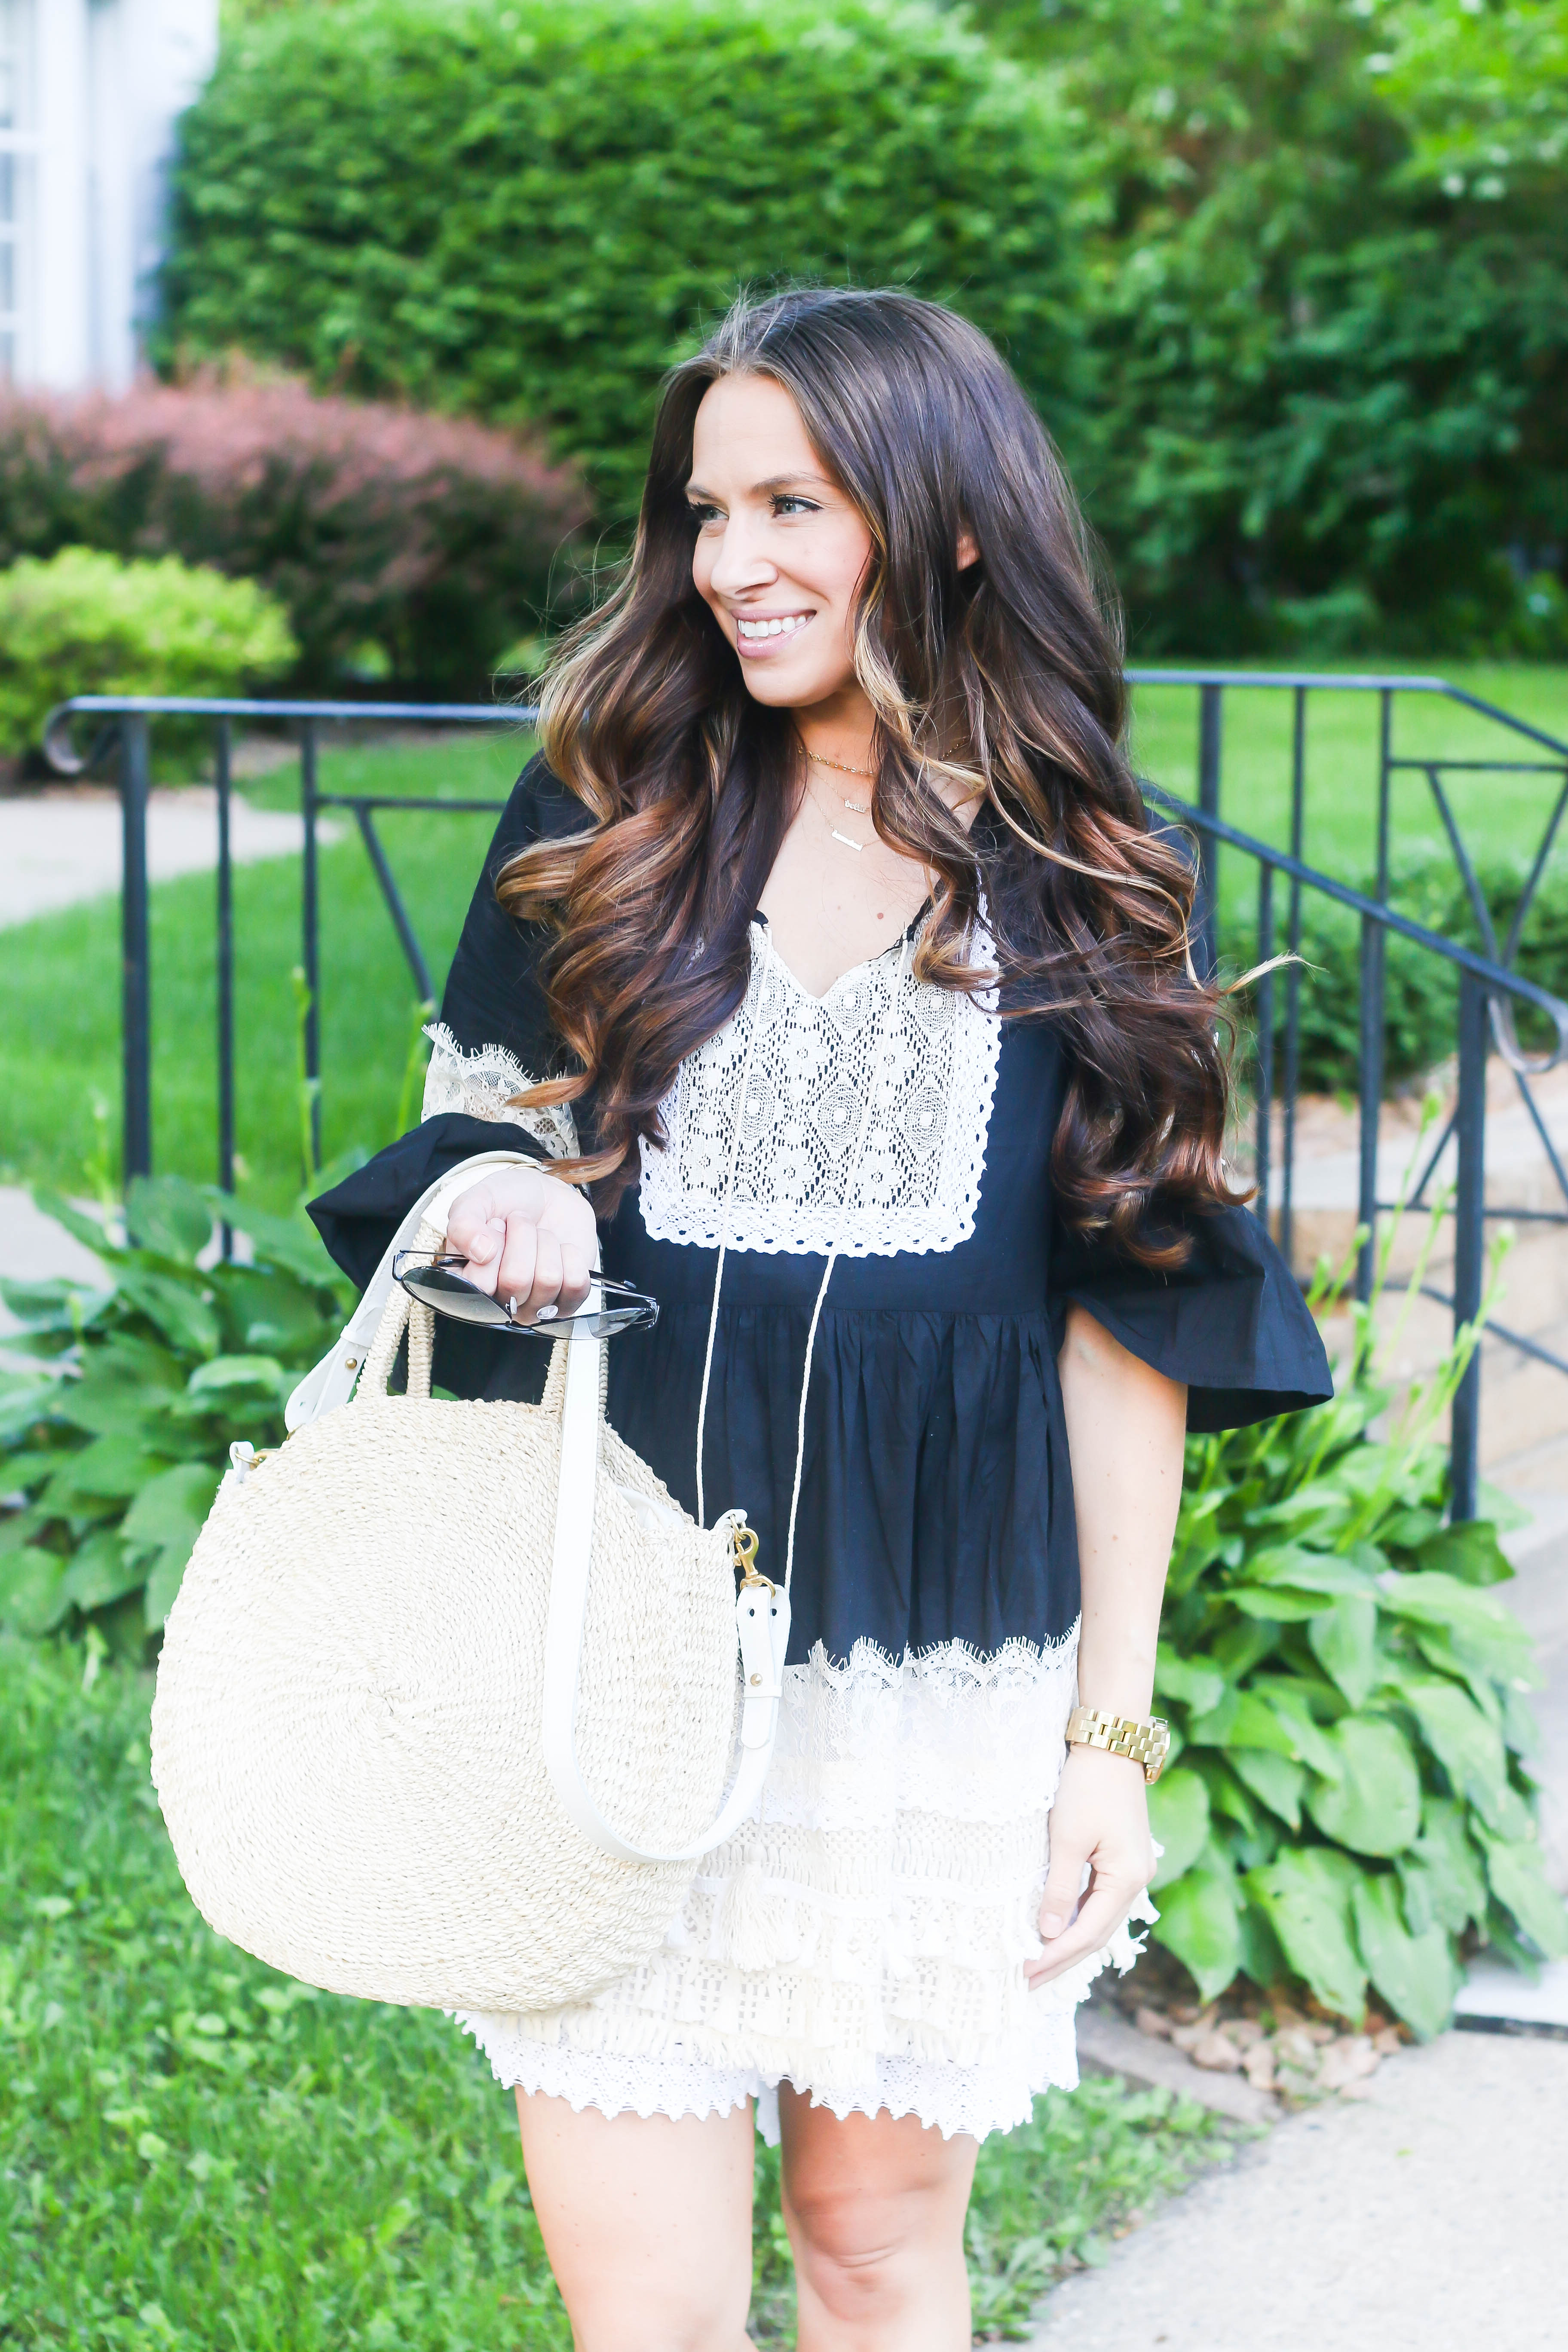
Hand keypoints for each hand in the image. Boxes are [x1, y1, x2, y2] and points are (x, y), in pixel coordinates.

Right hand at [443, 1165, 597, 1326]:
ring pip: (548, 1280)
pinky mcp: (568, 1300)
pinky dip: (571, 1255)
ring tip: (539, 1235)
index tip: (495, 1224)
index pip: (479, 1285)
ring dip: (546, 1243)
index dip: (492, 1247)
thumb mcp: (476, 1201)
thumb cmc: (507, 1201)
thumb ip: (463, 1224)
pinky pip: (575, 1283)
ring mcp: (535, 1306)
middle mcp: (500, 1303)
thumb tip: (481, 1253)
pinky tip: (560, 1248)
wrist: (547, 1196)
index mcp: (469, 1284)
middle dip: (523, 1237)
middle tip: (519, 1225)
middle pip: (517, 1281)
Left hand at [1026, 1741, 1156, 1988]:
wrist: (1110, 1744)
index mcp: (1128, 1879)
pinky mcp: (1123, 1859)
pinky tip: (1056, 1929)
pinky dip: (1077, 1918)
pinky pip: (1099, 1901)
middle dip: (1061, 1958)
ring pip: (1099, 1919)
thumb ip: (1058, 1888)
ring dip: (1069, 1942)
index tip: (1025, 1974)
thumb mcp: (1066, 1839)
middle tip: (1027, 1981)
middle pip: (1097, 1933)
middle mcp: (1137, 1880)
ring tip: (1037, 1963)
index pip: (1088, 1933)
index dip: (1056, 1957)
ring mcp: (1132, 1870)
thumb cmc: (1087, 1787)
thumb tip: (1048, 1933)